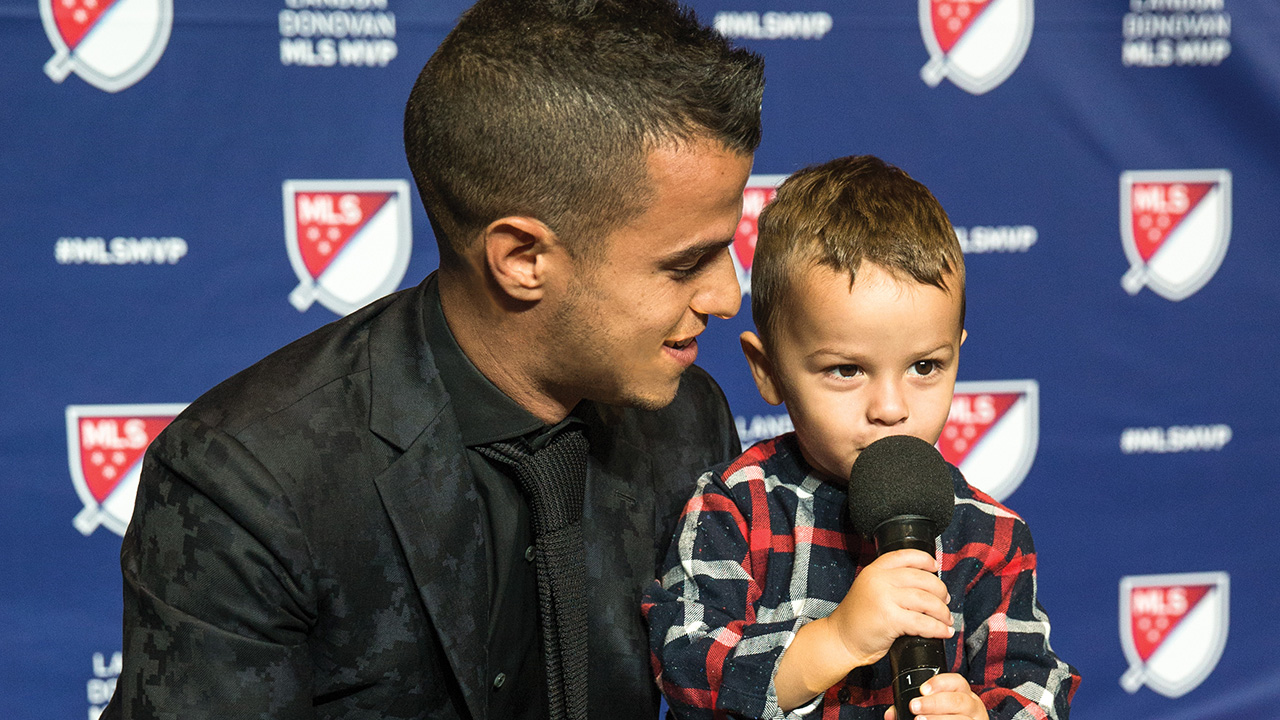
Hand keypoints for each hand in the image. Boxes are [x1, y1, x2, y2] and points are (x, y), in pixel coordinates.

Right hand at [827, 549, 952, 667]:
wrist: (841, 639)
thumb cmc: (858, 618)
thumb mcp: (870, 589)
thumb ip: (891, 582)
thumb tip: (927, 586)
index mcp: (875, 570)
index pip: (906, 556)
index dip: (925, 560)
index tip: (936, 568)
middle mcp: (879, 580)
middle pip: (922, 579)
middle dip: (940, 591)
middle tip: (945, 602)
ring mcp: (883, 599)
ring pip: (926, 600)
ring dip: (942, 611)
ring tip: (946, 619)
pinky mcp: (889, 619)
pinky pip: (922, 622)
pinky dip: (937, 628)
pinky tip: (943, 632)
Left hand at [884, 673, 987, 719]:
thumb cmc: (946, 716)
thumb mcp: (934, 708)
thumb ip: (913, 707)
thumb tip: (890, 715)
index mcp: (963, 693)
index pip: (956, 681)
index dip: (939, 683)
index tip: (922, 689)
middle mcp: (972, 706)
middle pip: (957, 701)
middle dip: (934, 703)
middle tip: (914, 707)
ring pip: (961, 719)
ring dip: (938, 719)